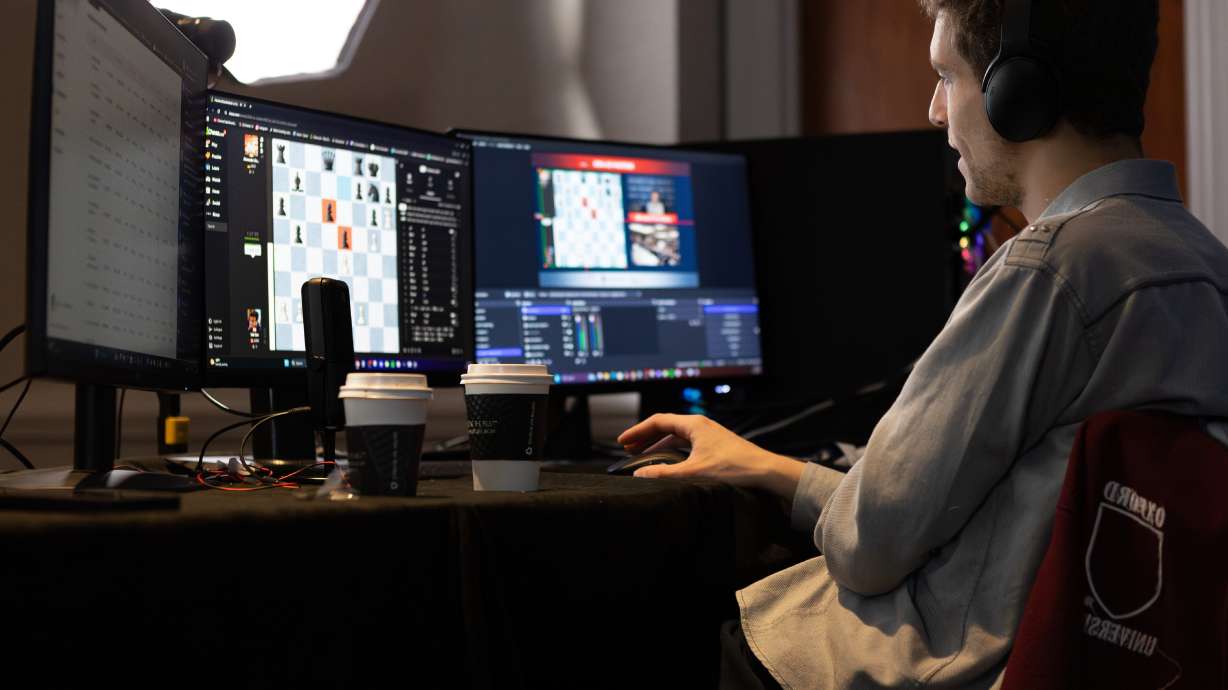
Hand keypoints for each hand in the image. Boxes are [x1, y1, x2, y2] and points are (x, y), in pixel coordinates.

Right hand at [616, 414, 804, 500]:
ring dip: (658, 445)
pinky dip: (672, 451)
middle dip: (645, 437)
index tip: (623, 442)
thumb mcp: (695, 472)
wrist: (765, 471)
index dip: (637, 431)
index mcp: (694, 424)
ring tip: (643, 456)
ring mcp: (708, 435)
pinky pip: (686, 444)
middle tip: (628, 449)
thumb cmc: (735, 467)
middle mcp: (700, 426)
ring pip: (676, 436)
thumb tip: (640, 474)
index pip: (658, 421)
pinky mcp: (715, 446)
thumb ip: (665, 473)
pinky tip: (667, 463)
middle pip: (665, 427)